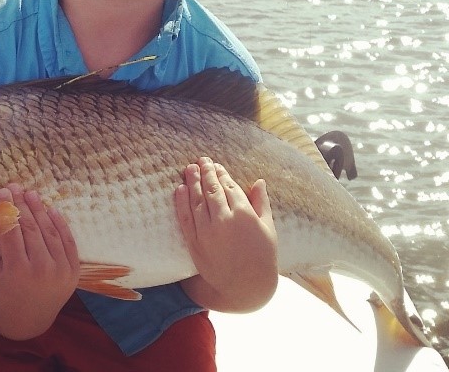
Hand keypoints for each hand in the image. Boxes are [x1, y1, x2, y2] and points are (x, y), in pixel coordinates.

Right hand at [0, 184, 79, 339]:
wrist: (30, 324)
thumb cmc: (2, 299)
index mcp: (16, 272)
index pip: (11, 231)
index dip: (6, 209)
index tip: (2, 191)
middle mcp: (41, 270)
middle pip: (31, 228)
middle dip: (22, 204)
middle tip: (15, 186)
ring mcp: (61, 270)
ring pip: (49, 231)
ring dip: (40, 209)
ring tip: (31, 194)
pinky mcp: (73, 271)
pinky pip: (67, 241)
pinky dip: (60, 223)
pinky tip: (51, 209)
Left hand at [175, 157, 277, 312]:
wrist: (244, 287)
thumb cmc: (262, 257)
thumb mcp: (268, 228)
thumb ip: (261, 202)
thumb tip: (259, 181)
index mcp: (244, 214)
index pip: (229, 186)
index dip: (222, 174)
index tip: (216, 165)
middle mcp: (223, 220)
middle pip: (211, 189)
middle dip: (206, 172)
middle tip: (201, 160)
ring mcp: (207, 231)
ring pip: (197, 200)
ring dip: (192, 182)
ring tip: (189, 168)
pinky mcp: (195, 242)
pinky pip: (185, 217)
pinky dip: (181, 202)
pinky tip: (180, 189)